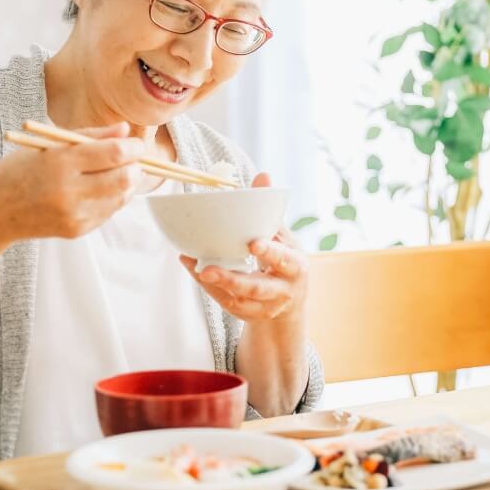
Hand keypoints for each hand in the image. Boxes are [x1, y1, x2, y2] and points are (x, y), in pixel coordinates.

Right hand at [0, 122, 146, 240]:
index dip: (133, 148)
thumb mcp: (51, 144)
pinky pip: (109, 211)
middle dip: (136, 166)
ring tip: (117, 172)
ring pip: (121, 196)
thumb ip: (91, 136)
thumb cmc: (23, 169)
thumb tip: (126, 131)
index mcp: (60, 162)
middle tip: (133, 159)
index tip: (137, 144)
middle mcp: (68, 191)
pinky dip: (113, 198)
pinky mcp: (78, 230)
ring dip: (127, 183)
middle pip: (124, 178)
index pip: (113, 154)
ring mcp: (74, 214)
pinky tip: (101, 189)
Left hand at [180, 173, 308, 322]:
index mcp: (295, 266)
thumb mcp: (284, 237)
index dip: (270, 252)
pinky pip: (226, 302)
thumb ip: (271, 211)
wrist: (290, 302)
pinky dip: (209, 287)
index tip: (253, 243)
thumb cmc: (284, 260)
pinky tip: (195, 269)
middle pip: (257, 287)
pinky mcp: (248, 314)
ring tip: (198, 269)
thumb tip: (263, 175)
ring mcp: (265, 306)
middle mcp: (282, 290)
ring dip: (215, 284)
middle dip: (233, 279)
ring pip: (238, 299)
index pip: (284, 259)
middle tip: (208, 268)